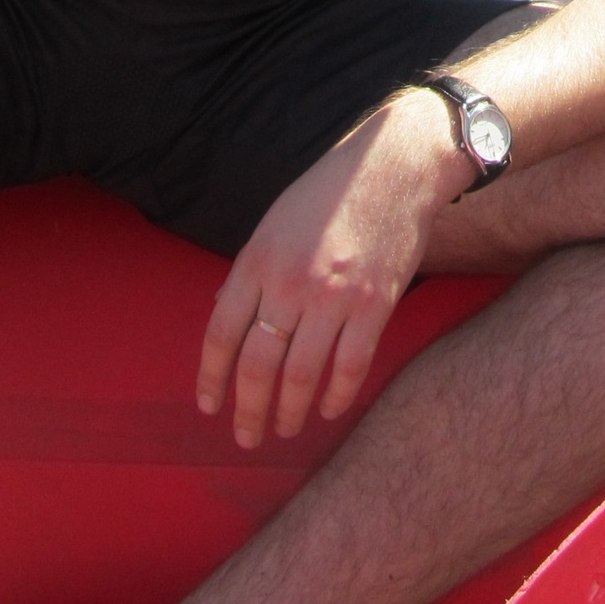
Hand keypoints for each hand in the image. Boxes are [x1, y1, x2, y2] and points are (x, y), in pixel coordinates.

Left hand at [196, 89, 470, 448]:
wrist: (395, 166)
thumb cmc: (331, 192)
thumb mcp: (275, 222)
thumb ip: (252, 270)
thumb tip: (226, 311)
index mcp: (257, 259)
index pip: (221, 333)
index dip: (210, 377)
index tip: (209, 406)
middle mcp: (289, 282)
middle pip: (256, 364)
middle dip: (247, 410)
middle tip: (245, 437)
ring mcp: (334, 296)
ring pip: (301, 374)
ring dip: (288, 411)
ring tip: (282, 430)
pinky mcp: (375, 305)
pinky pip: (350, 366)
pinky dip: (337, 397)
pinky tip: (328, 410)